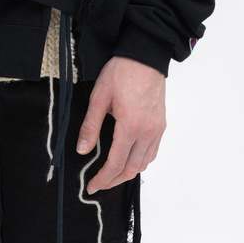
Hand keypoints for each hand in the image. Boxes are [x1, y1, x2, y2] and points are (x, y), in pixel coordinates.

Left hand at [76, 56, 165, 192]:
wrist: (145, 56)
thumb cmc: (121, 72)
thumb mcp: (99, 96)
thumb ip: (91, 125)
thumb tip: (82, 150)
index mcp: (131, 126)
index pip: (116, 163)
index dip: (102, 178)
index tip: (91, 186)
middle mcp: (147, 132)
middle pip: (131, 168)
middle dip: (114, 180)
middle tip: (99, 184)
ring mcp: (157, 129)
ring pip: (144, 163)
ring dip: (128, 173)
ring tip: (112, 175)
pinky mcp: (161, 124)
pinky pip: (152, 152)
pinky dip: (140, 162)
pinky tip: (130, 159)